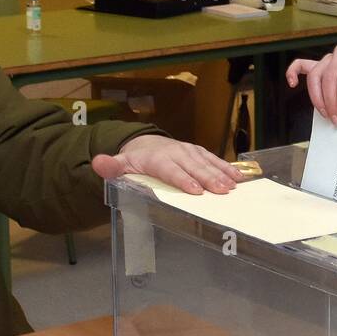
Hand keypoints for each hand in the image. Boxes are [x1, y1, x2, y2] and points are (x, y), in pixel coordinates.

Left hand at [92, 133, 242, 194]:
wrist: (145, 144)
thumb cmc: (135, 161)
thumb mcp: (120, 165)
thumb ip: (111, 167)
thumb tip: (98, 162)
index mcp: (157, 159)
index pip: (171, 170)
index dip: (183, 179)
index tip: (195, 191)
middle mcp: (175, 152)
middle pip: (192, 167)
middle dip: (208, 178)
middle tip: (222, 191)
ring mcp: (189, 151)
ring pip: (206, 162)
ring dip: (220, 174)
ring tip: (232, 186)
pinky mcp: (198, 152)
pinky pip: (213, 159)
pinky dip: (226, 167)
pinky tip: (238, 178)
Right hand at [286, 45, 336, 124]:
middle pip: (329, 77)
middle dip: (330, 102)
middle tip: (335, 119)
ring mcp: (327, 58)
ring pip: (315, 76)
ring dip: (317, 98)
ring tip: (324, 113)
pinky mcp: (317, 64)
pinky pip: (301, 65)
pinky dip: (293, 72)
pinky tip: (292, 84)